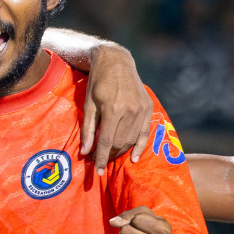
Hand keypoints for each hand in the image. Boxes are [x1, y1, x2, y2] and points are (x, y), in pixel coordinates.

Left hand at [81, 44, 152, 163]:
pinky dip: (140, 147)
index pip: (106, 141)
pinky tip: (133, 158)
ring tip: (110, 157)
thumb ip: (88, 129)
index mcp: (113, 109)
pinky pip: (144, 133)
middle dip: (109, 156)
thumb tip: (85, 152)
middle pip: (119, 143)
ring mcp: (141, 109)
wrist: (116, 61)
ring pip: (131, 140)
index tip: (97, 171)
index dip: (100, 158)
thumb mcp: (88, 104)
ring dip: (121, 152)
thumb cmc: (98, 82)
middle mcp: (130, 110)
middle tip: (100, 162)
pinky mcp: (148, 108)